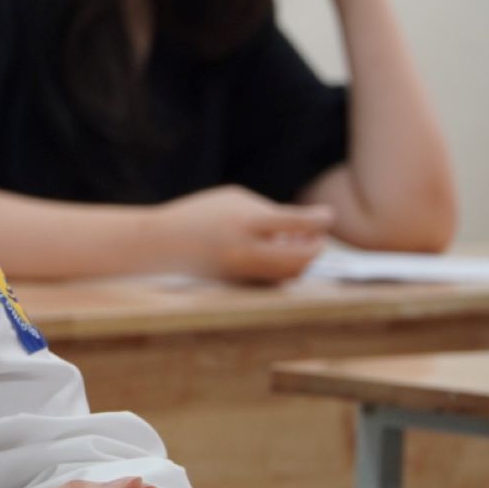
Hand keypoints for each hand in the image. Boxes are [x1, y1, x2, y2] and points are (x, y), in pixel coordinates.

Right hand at [157, 187, 333, 281]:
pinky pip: (274, 281)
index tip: (327, 216)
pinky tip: (274, 254)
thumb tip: (302, 230)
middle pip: (301, 259)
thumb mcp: (232, 200)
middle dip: (316, 248)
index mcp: (245, 223)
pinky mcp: (241, 287)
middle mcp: (247, 252)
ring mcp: (245, 273)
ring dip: (301, 260)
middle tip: (317, 237)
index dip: (320, 220)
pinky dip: (283, 269)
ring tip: (293, 243)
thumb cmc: (199, 215)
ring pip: (291, 274)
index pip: (297, 224)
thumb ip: (268, 212)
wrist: (161, 244)